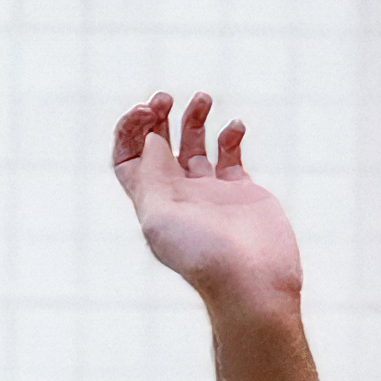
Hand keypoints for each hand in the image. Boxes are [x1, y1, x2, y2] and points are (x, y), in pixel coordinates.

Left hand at [113, 91, 302, 311]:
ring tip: (202, 98)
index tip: (147, 113)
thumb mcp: (159, 216)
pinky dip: (230, 133)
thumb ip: (150, 174)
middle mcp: (178, 195)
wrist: (252, 282)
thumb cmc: (203, 256)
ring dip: (193, 116)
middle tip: (166, 98)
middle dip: (158, 116)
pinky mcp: (241, 191)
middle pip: (157, 144)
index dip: (130, 129)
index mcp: (152, 201)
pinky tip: (234, 127)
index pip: (128, 157)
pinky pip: (230, 152)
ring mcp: (210, 192)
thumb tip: (151, 140)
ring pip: (194, 143)